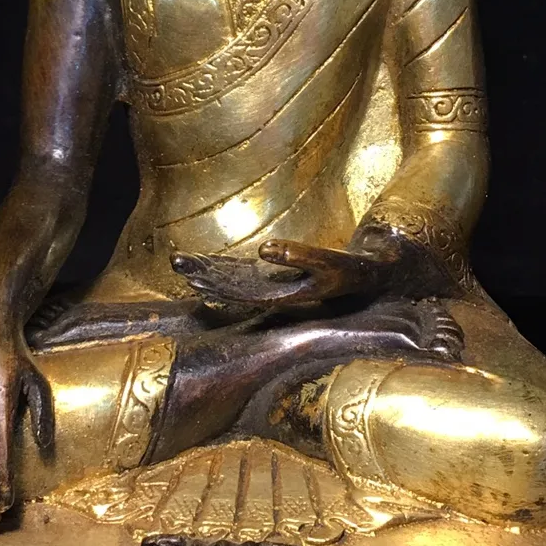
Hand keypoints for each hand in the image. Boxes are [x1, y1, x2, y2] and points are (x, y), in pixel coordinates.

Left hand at [170, 239, 397, 312]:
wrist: (368, 278)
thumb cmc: (350, 271)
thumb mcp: (329, 262)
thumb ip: (298, 256)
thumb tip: (264, 249)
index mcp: (282, 296)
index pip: (242, 292)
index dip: (215, 285)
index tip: (192, 275)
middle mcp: (275, 294)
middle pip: (233, 287)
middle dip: (207, 276)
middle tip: (177, 264)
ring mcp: (274, 286)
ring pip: (235, 281)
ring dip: (210, 273)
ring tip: (181, 263)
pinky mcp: (278, 278)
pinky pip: (245, 274)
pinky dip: (224, 269)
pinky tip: (205, 264)